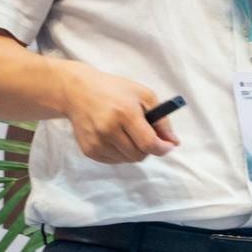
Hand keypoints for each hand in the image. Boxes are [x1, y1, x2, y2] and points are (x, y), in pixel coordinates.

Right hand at [61, 61, 179, 163]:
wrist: (79, 92)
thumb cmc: (115, 90)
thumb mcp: (143, 95)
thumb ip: (161, 119)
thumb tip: (173, 142)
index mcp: (125, 113)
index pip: (148, 143)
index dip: (162, 148)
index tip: (168, 146)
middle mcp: (109, 129)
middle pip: (139, 155)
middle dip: (148, 148)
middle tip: (146, 134)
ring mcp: (97, 141)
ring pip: (127, 160)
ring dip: (134, 151)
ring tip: (128, 133)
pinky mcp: (88, 150)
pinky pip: (114, 161)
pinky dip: (120, 153)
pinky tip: (116, 137)